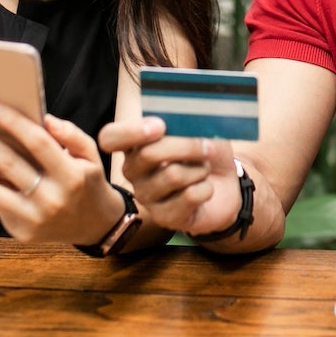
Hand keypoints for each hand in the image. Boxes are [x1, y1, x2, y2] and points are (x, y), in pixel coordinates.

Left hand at [0, 102, 124, 244]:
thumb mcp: (92, 157)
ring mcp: (33, 218)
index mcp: (71, 176)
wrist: (93, 226)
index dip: (13, 122)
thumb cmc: (88, 183)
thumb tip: (46, 119)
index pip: (38, 143)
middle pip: (8, 164)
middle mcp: (51, 199)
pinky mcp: (20, 230)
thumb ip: (73, 136)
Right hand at [99, 117, 241, 235]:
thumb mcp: (200, 130)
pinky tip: (204, 189)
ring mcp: (146, 196)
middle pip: (149, 154)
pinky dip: (206, 188)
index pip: (110, 138)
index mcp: (135, 144)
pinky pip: (189, 196)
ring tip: (204, 170)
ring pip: (173, 175)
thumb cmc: (206, 153)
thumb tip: (180, 119)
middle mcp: (133, 171)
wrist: (226, 186)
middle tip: (208, 146)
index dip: (130, 132)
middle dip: (187, 146)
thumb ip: (184, 122)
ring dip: (200, 169)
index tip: (160, 126)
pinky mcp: (164, 217)